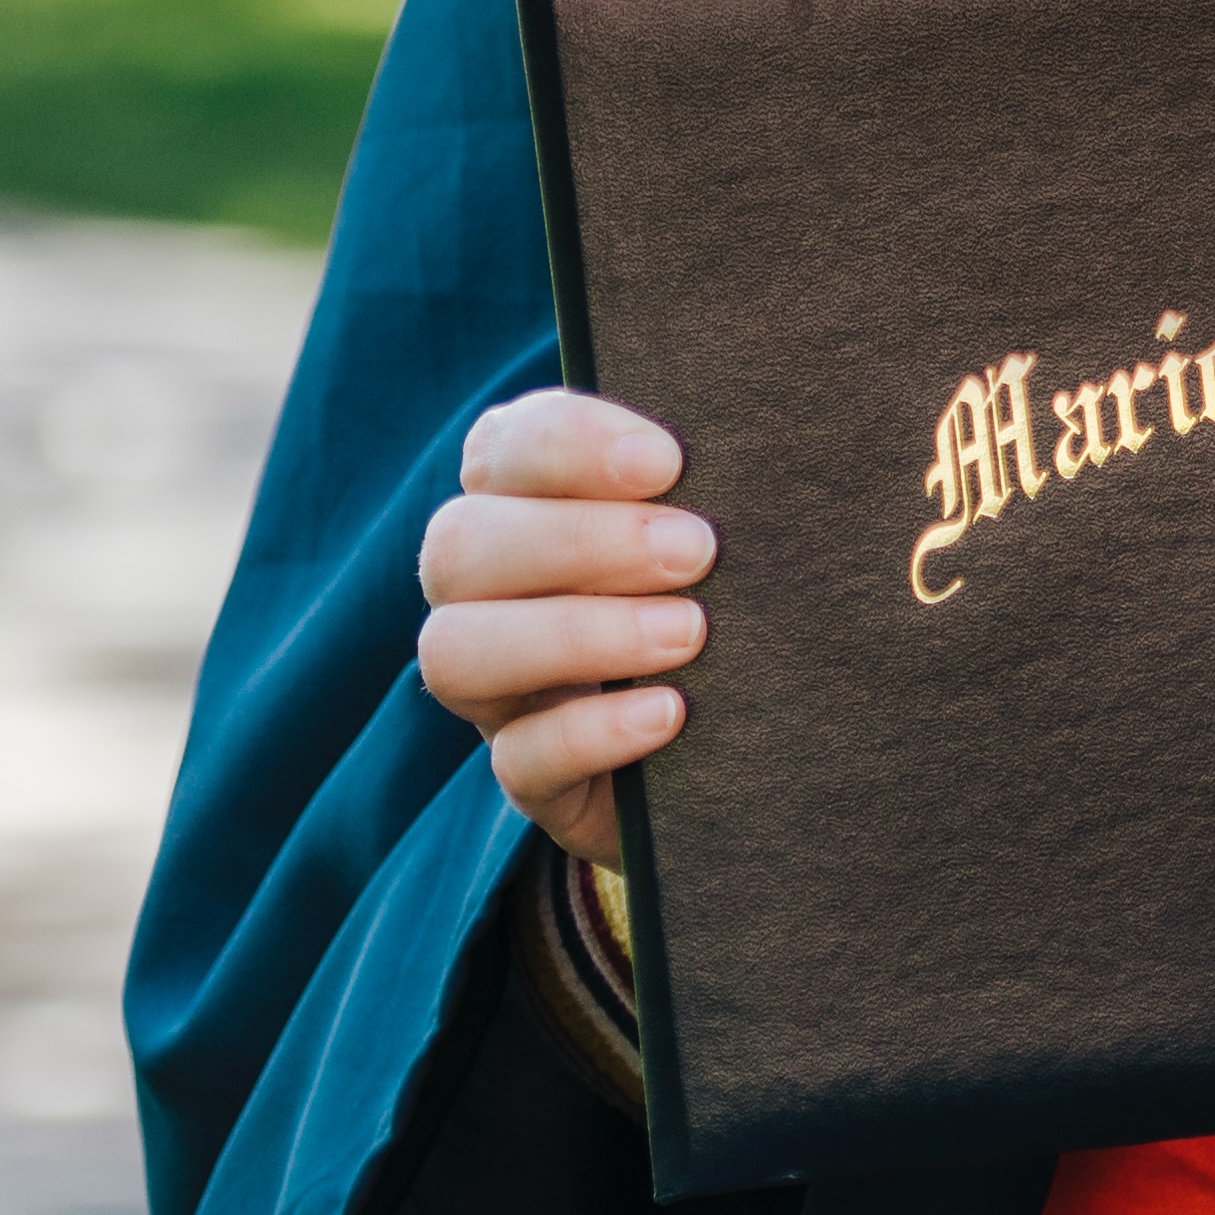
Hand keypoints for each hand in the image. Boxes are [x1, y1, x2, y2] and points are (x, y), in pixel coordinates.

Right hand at [413, 390, 716, 866]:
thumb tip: (755, 435)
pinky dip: (591, 731)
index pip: (499, 448)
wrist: (759, 738)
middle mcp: (485, 593)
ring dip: (572, 634)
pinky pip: (517, 761)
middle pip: (458, 546)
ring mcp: (499, 691)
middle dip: (577, 541)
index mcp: (521, 502)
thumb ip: (714, 475)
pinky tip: (670, 713)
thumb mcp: (722, 524)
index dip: (567, 445)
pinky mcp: (536, 779)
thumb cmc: (739, 591)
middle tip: (695, 550)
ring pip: (454, 653)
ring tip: (689, 632)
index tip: (666, 460)